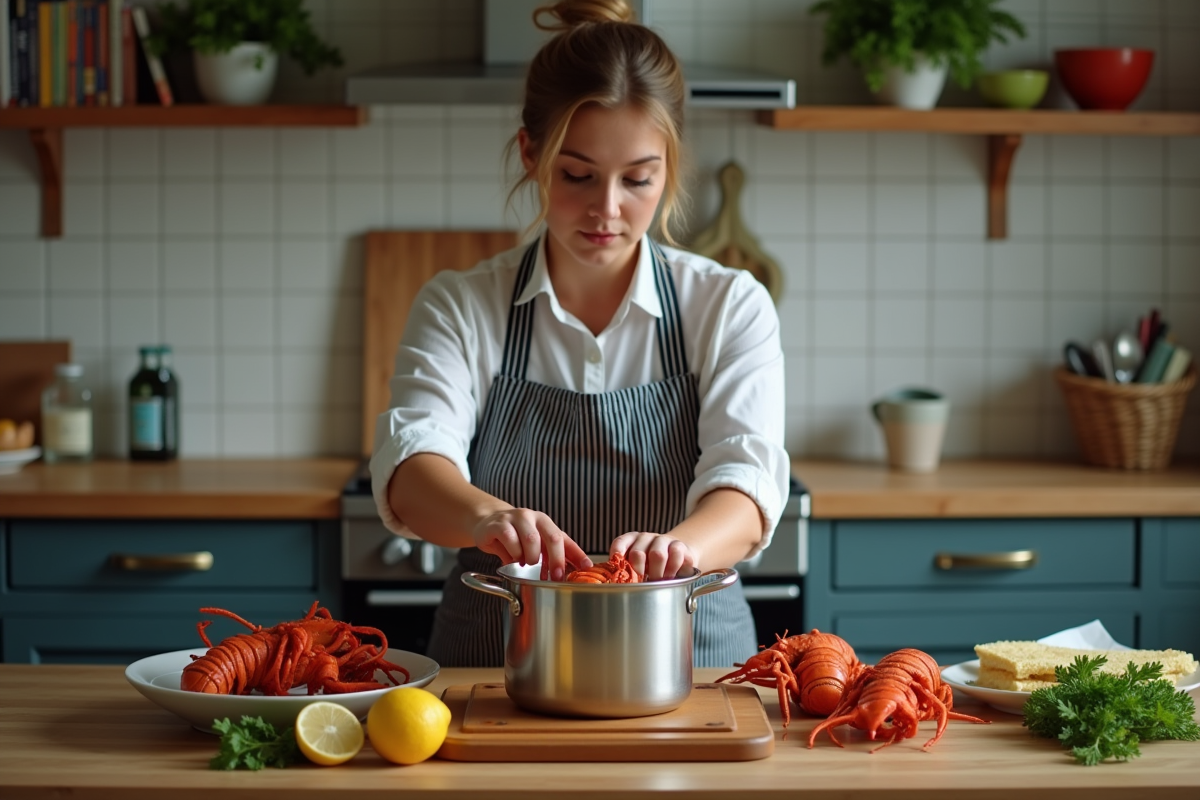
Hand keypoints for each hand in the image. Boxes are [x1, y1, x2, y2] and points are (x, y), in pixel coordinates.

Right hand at [471, 508, 591, 580]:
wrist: (488, 523)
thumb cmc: (516, 536)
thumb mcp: (535, 544)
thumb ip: (553, 555)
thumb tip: (575, 570)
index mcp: (545, 523)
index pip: (565, 539)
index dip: (577, 554)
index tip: (585, 567)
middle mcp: (533, 517)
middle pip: (552, 538)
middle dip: (557, 560)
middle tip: (555, 576)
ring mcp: (515, 518)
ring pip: (531, 539)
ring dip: (531, 557)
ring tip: (527, 563)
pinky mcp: (499, 524)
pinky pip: (510, 540)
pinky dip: (513, 554)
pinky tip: (512, 559)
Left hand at [610, 532, 696, 580]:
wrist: (677, 554)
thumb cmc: (652, 563)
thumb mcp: (637, 565)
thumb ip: (627, 570)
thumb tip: (617, 585)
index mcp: (631, 540)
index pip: (620, 543)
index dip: (617, 555)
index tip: (618, 569)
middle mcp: (645, 538)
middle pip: (638, 553)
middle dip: (638, 572)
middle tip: (640, 583)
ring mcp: (662, 540)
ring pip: (658, 555)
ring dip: (656, 573)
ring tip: (657, 581)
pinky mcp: (679, 545)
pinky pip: (675, 556)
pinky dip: (671, 570)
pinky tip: (670, 576)